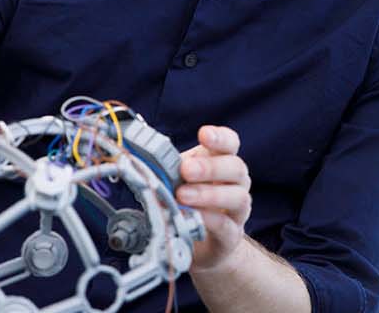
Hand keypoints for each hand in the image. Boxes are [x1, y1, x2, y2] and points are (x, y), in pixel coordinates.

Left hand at [176, 125, 251, 271]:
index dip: (220, 137)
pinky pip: (226, 225)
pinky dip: (209, 219)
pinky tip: (192, 216)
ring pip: (237, 197)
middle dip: (210, 167)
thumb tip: (140, 158)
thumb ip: (167, 169)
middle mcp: (236, 184)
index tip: (203, 134)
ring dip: (209, 194)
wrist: (200, 245)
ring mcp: (237, 211)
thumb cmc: (188, 205)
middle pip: (236, 168)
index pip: (230, 144)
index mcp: (222, 163)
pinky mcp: (231, 236)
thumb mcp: (177, 181)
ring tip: (183, 195)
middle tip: (186, 170)